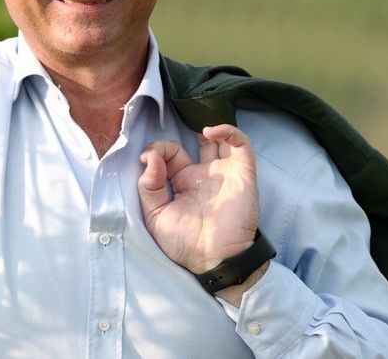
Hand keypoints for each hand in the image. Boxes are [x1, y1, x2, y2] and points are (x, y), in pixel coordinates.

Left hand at [137, 124, 258, 274]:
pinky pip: (241, 145)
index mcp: (182, 183)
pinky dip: (229, 131)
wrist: (215, 259)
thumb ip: (148, 187)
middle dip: (175, 140)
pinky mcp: (242, 173)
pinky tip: (210, 132)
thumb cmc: (185, 243)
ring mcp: (223, 173)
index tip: (146, 159)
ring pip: (220, 139)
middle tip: (162, 149)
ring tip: (190, 132)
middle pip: (191, 143)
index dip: (156, 151)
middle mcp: (203, 175)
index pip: (169, 156)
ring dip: (206, 128)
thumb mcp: (155, 216)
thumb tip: (149, 158)